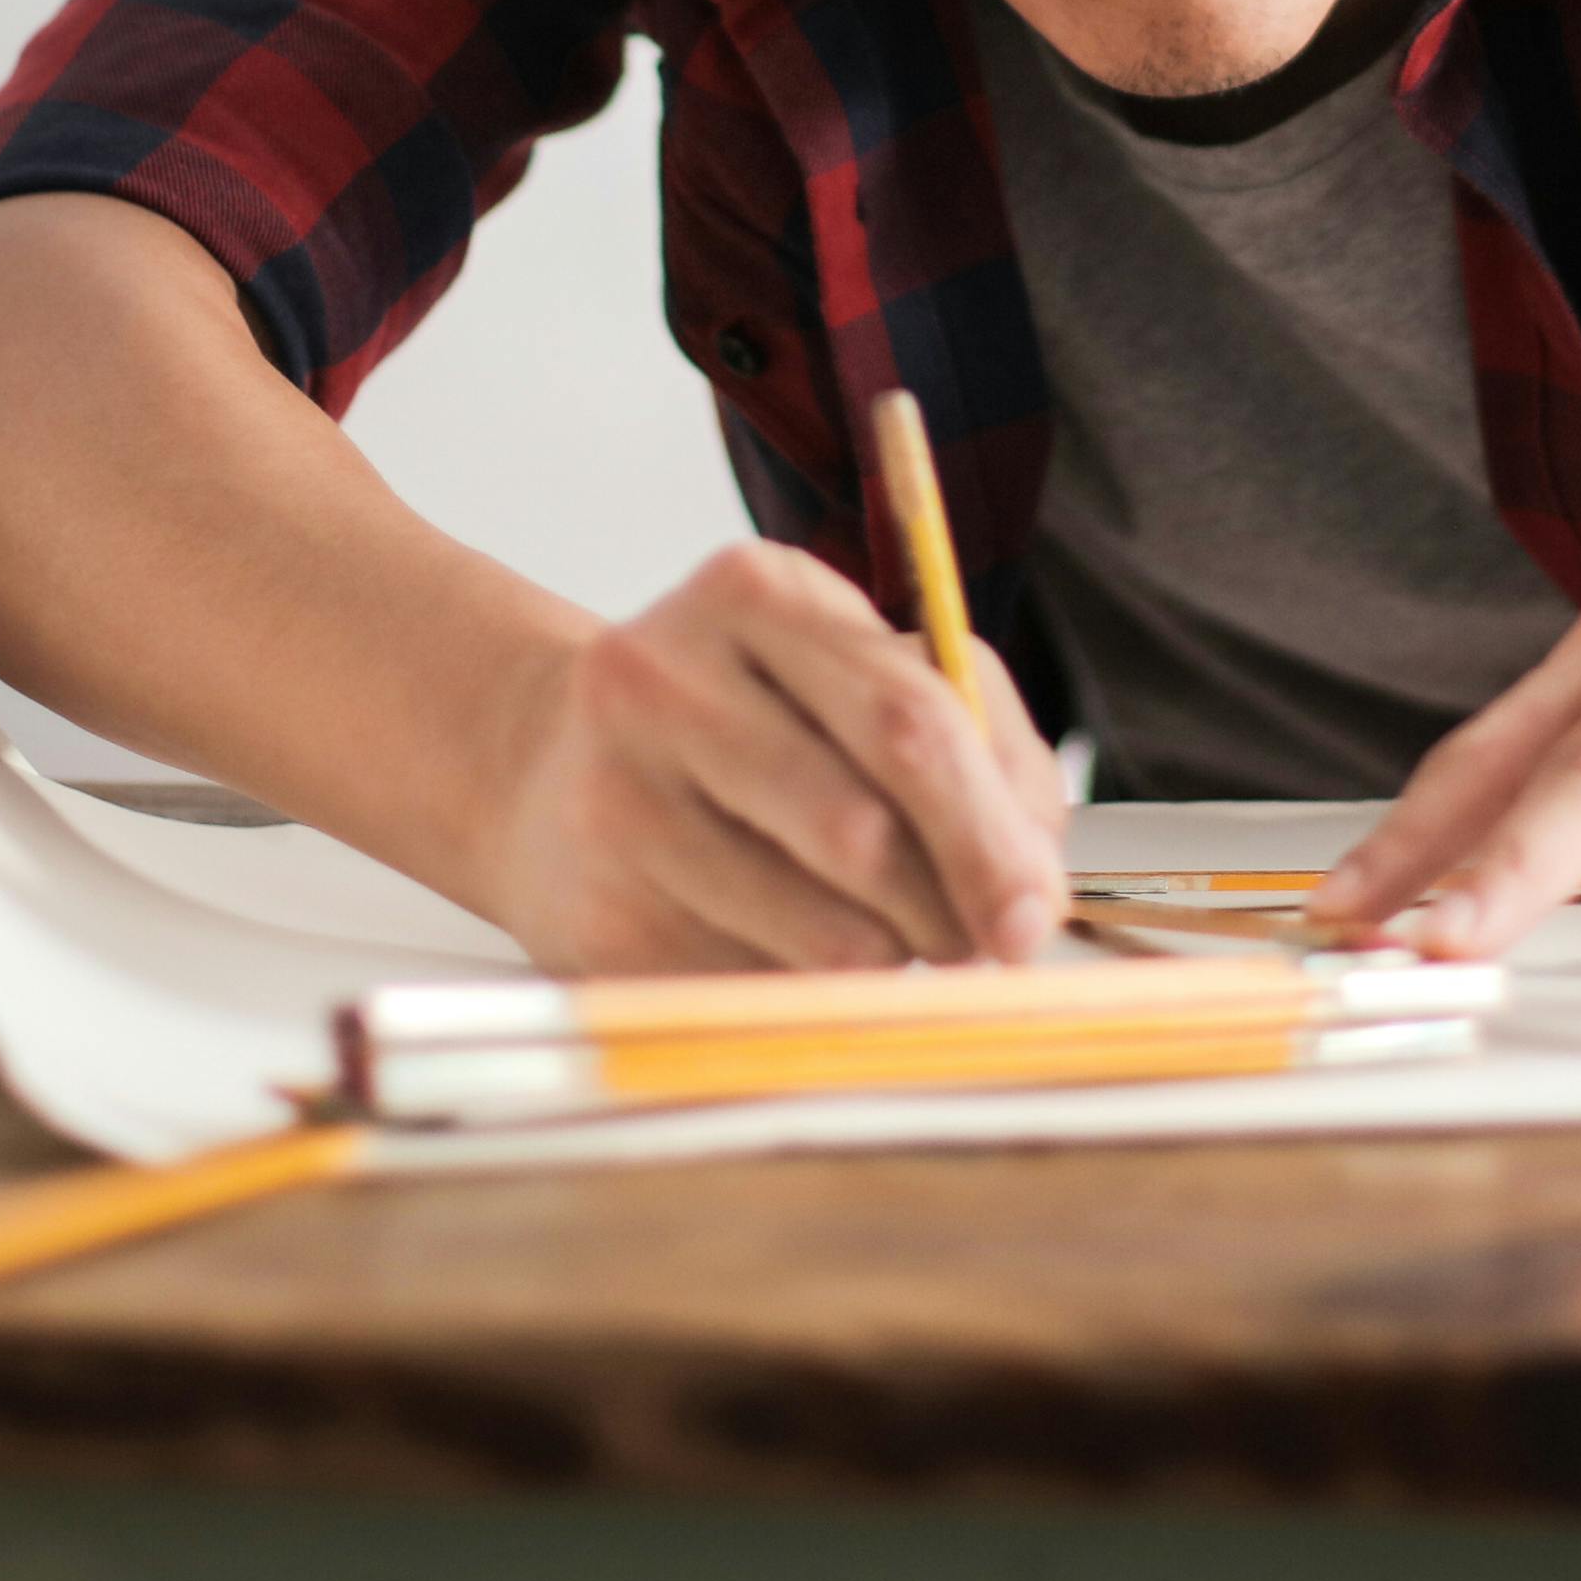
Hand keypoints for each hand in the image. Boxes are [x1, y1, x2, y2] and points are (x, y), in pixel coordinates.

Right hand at [481, 540, 1067, 974]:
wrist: (542, 766)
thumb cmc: (742, 723)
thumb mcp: (847, 673)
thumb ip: (971, 738)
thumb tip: (1038, 880)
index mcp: (753, 592)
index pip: (909, 714)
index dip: (992, 828)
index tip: (1038, 908)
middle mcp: (665, 679)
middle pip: (863, 828)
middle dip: (956, 903)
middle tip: (993, 944)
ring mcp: (617, 799)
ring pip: (824, 931)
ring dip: (893, 957)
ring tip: (893, 934)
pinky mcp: (597, 913)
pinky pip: (763, 986)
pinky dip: (809, 988)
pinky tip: (787, 945)